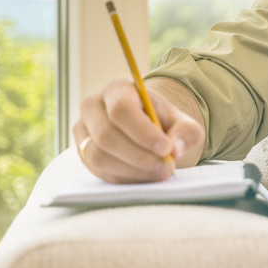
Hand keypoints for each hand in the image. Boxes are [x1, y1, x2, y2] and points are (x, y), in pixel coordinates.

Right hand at [72, 79, 205, 181]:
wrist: (149, 130)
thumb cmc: (165, 123)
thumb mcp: (183, 124)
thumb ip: (185, 133)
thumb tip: (174, 150)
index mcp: (117, 90)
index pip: (121, 109)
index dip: (143, 132)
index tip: (166, 148)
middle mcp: (93, 107)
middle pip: (106, 135)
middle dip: (139, 156)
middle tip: (166, 166)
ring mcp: (83, 131)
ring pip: (98, 155)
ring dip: (132, 169)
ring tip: (159, 172)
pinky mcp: (82, 154)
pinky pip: (98, 170)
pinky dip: (125, 177)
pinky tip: (145, 176)